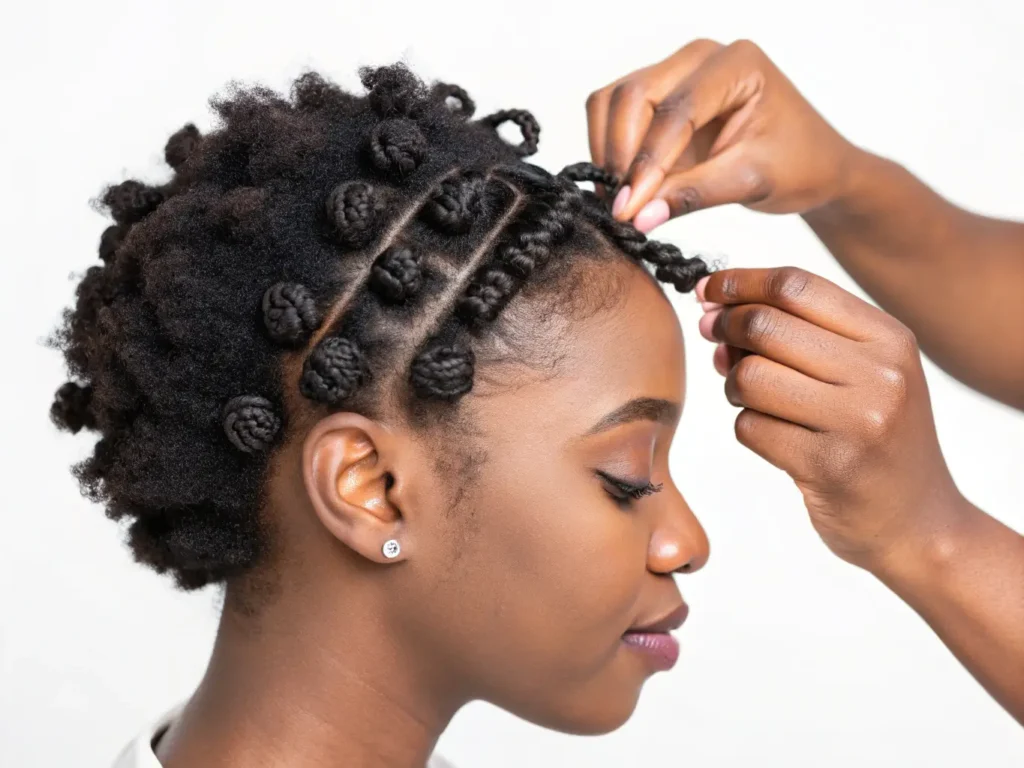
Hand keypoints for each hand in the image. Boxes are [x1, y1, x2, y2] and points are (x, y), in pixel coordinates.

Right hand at [586, 40, 861, 229]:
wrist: (812, 164)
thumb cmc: (799, 164)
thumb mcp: (752, 181)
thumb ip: (693, 195)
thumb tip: (638, 216)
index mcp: (736, 65)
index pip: (675, 110)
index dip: (647, 161)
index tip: (630, 208)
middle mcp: (700, 59)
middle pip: (632, 95)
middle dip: (620, 154)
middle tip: (622, 206)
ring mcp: (676, 74)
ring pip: (613, 102)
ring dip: (607, 152)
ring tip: (620, 200)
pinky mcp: (659, 99)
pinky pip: (614, 116)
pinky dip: (609, 152)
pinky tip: (623, 188)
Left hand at [696, 267, 964, 571]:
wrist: (919, 523)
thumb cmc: (876, 438)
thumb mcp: (865, 373)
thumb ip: (800, 334)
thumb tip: (715, 308)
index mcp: (889, 338)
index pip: (796, 286)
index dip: (740, 282)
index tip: (708, 289)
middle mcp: (880, 374)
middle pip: (765, 325)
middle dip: (726, 329)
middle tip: (716, 340)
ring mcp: (857, 421)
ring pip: (750, 377)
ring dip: (734, 386)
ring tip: (753, 398)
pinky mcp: (829, 466)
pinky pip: (750, 427)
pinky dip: (748, 428)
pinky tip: (774, 437)